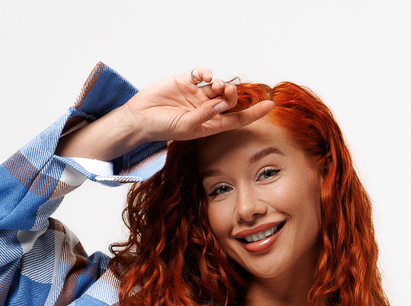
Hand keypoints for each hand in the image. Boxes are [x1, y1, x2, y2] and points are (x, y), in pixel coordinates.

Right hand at [121, 68, 273, 143]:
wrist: (141, 117)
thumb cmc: (162, 128)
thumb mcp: (186, 127)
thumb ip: (204, 115)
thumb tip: (222, 103)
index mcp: (210, 125)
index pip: (237, 119)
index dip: (254, 113)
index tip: (269, 105)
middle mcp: (207, 109)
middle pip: (230, 99)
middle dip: (233, 94)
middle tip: (226, 91)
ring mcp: (197, 94)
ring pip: (218, 85)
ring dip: (221, 83)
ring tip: (215, 84)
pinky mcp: (187, 81)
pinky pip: (203, 73)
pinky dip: (207, 72)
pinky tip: (206, 75)